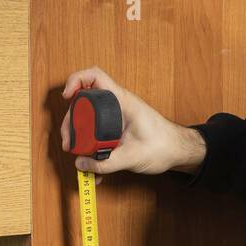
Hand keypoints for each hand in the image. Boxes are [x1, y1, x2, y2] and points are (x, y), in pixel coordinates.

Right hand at [60, 66, 205, 176]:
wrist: (179, 152)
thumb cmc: (164, 146)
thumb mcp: (133, 157)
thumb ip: (106, 163)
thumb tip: (81, 164)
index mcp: (122, 102)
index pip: (95, 76)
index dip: (76, 80)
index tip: (67, 96)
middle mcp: (117, 106)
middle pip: (84, 103)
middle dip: (71, 121)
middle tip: (69, 142)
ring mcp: (115, 118)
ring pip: (89, 121)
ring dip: (80, 138)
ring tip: (79, 158)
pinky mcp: (116, 131)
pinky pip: (98, 136)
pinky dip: (92, 151)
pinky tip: (93, 169)